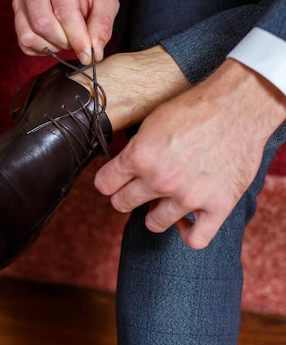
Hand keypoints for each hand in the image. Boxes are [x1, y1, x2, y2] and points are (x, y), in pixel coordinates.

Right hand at [12, 0, 118, 63]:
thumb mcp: (106, 1)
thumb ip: (102, 24)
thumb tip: (95, 51)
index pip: (63, 10)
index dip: (77, 37)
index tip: (88, 53)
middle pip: (42, 23)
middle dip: (64, 41)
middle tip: (78, 42)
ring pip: (29, 35)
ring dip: (52, 45)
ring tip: (66, 38)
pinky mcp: (16, 14)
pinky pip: (24, 42)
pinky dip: (42, 48)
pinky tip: (54, 39)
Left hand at [94, 60, 285, 247]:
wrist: (239, 106)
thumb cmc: (197, 107)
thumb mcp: (153, 121)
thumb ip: (136, 148)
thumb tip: (123, 164)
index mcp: (140, 156)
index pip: (105, 184)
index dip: (107, 181)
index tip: (112, 181)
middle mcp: (160, 180)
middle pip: (123, 204)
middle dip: (126, 196)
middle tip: (134, 190)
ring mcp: (189, 196)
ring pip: (154, 223)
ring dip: (154, 214)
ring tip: (161, 202)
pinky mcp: (218, 206)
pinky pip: (196, 238)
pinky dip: (187, 234)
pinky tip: (184, 221)